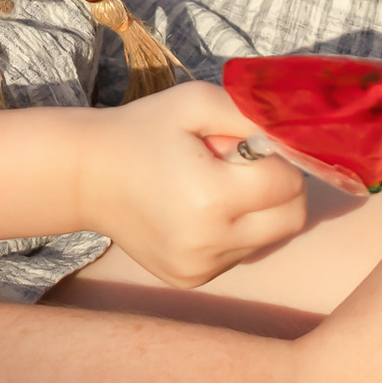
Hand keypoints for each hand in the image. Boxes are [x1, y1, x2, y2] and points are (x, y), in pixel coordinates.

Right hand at [77, 79, 307, 286]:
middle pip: (291, 220)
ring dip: (255, 212)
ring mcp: (200, 267)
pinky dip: (232, 232)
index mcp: (212, 197)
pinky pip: (238, 254)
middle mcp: (209, 242)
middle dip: (280, 189)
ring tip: (210, 188)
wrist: (86, 177)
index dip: (278, 159)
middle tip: (242, 167)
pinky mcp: (191, 280)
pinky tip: (197, 211)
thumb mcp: (195, 102)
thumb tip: (296, 132)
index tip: (249, 146)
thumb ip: (251, 113)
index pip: (289, 185)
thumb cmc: (141, 131)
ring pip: (267, 239)